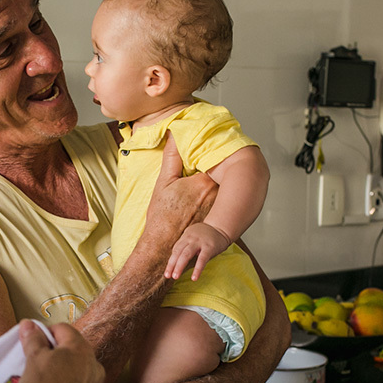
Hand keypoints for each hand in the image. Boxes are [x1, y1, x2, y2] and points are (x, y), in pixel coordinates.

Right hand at [17, 321, 103, 382]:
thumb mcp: (33, 360)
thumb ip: (33, 339)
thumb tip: (29, 324)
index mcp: (80, 349)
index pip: (63, 329)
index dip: (45, 333)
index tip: (33, 344)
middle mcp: (94, 365)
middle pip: (73, 350)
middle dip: (56, 354)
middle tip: (37, 365)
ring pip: (78, 372)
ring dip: (64, 373)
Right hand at [140, 135, 216, 253]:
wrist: (164, 246)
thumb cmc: (162, 217)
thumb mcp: (163, 183)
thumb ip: (172, 157)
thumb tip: (174, 137)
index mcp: (204, 182)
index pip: (211, 160)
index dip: (203, 158)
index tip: (196, 158)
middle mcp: (217, 194)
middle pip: (219, 174)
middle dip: (211, 170)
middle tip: (195, 175)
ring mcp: (221, 208)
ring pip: (221, 188)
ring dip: (215, 184)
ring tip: (196, 192)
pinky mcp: (220, 218)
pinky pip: (221, 202)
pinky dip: (216, 199)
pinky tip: (200, 204)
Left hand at [165, 223, 231, 280]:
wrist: (221, 227)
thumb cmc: (205, 236)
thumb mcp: (193, 238)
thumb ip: (185, 247)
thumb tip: (176, 263)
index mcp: (185, 237)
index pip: (176, 250)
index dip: (171, 262)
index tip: (167, 272)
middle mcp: (190, 238)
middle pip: (178, 252)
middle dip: (172, 264)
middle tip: (167, 275)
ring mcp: (199, 242)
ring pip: (186, 254)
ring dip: (179, 266)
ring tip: (175, 277)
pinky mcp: (209, 247)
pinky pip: (202, 259)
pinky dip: (197, 269)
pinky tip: (194, 278)